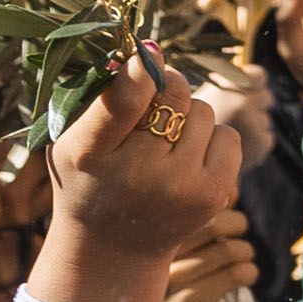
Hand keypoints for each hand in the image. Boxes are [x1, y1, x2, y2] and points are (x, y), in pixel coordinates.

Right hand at [39, 63, 248, 301]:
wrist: (112, 249)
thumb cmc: (89, 182)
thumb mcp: (73, 143)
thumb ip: (102, 100)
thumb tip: (149, 52)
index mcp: (90, 154)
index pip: (123, 103)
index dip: (141, 71)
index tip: (146, 53)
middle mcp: (138, 173)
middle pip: (174, 94)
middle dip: (166, 88)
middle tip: (152, 102)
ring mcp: (181, 187)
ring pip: (203, 111)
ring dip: (187, 115)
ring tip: (164, 142)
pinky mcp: (215, 195)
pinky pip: (229, 136)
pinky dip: (212, 137)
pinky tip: (187, 157)